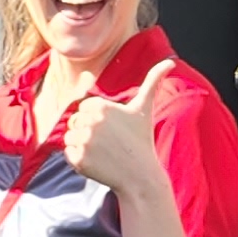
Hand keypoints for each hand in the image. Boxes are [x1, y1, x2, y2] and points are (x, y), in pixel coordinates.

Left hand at [60, 64, 177, 200]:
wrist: (140, 174)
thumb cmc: (141, 139)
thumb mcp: (144, 108)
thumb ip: (152, 81)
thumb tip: (169, 62)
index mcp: (101, 106)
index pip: (84, 108)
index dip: (97, 118)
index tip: (113, 128)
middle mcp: (91, 122)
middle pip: (75, 121)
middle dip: (89, 131)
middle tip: (109, 141)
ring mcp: (84, 142)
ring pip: (69, 137)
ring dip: (82, 145)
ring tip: (104, 151)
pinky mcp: (78, 160)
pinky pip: (68, 154)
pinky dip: (79, 159)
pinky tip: (98, 162)